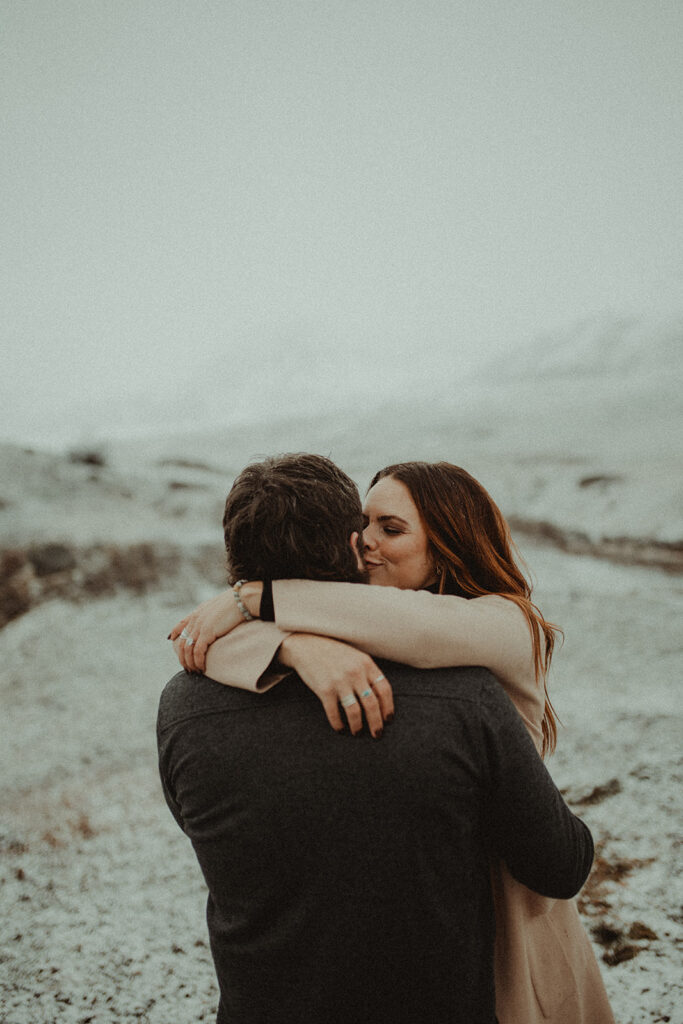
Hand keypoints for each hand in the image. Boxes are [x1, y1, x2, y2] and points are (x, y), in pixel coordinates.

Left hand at [169, 586, 259, 672]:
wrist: (241, 600)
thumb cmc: (235, 602)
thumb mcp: (218, 606)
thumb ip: (211, 614)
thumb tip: (214, 619)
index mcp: (197, 613)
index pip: (180, 625)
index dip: (175, 634)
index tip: (172, 641)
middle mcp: (195, 620)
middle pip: (182, 643)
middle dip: (183, 658)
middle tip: (188, 668)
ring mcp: (200, 626)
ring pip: (187, 650)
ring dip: (190, 663)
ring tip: (195, 672)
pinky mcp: (207, 632)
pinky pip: (198, 651)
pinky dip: (198, 661)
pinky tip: (202, 668)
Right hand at [279, 634, 393, 737]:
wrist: (307, 645)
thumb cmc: (334, 653)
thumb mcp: (356, 657)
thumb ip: (368, 674)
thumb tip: (381, 699)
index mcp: (366, 664)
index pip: (384, 690)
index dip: (388, 708)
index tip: (388, 720)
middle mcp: (355, 673)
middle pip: (372, 704)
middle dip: (376, 723)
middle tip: (377, 734)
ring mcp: (340, 681)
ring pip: (355, 712)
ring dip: (358, 727)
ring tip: (357, 733)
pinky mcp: (324, 689)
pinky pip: (334, 713)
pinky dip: (338, 725)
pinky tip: (340, 729)